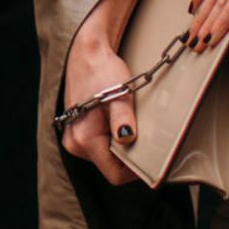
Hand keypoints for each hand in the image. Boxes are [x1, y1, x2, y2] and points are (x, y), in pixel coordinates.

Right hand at [61, 33, 139, 185]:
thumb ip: (122, 119)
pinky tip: (123, 123)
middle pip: (110, 167)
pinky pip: (99, 146)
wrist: (88, 54)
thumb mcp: (119, 94)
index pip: (114, 174)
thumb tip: (128, 140)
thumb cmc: (103, 71)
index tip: (153, 162)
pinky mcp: (77, 132)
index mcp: (84, 140)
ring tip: (134, 127)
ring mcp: (74, 139)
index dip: (135, 172)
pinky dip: (113, 139)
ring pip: (105, 156)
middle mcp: (75, 145)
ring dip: (121, 147)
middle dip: (130, 158)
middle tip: (149, 142)